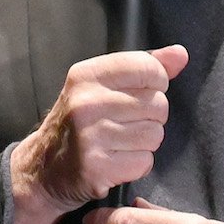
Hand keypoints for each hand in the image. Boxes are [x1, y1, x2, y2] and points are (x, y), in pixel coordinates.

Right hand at [9, 45, 187, 223]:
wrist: (43, 169)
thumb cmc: (79, 122)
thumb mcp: (102, 85)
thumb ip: (143, 66)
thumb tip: (180, 54)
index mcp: (87, 75)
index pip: (148, 68)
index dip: (157, 81)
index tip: (143, 91)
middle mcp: (86, 103)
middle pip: (158, 104)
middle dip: (151, 116)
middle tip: (126, 123)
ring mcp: (90, 136)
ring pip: (155, 134)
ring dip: (145, 142)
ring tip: (121, 142)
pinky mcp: (97, 167)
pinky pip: (145, 161)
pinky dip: (137, 164)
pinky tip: (117, 160)